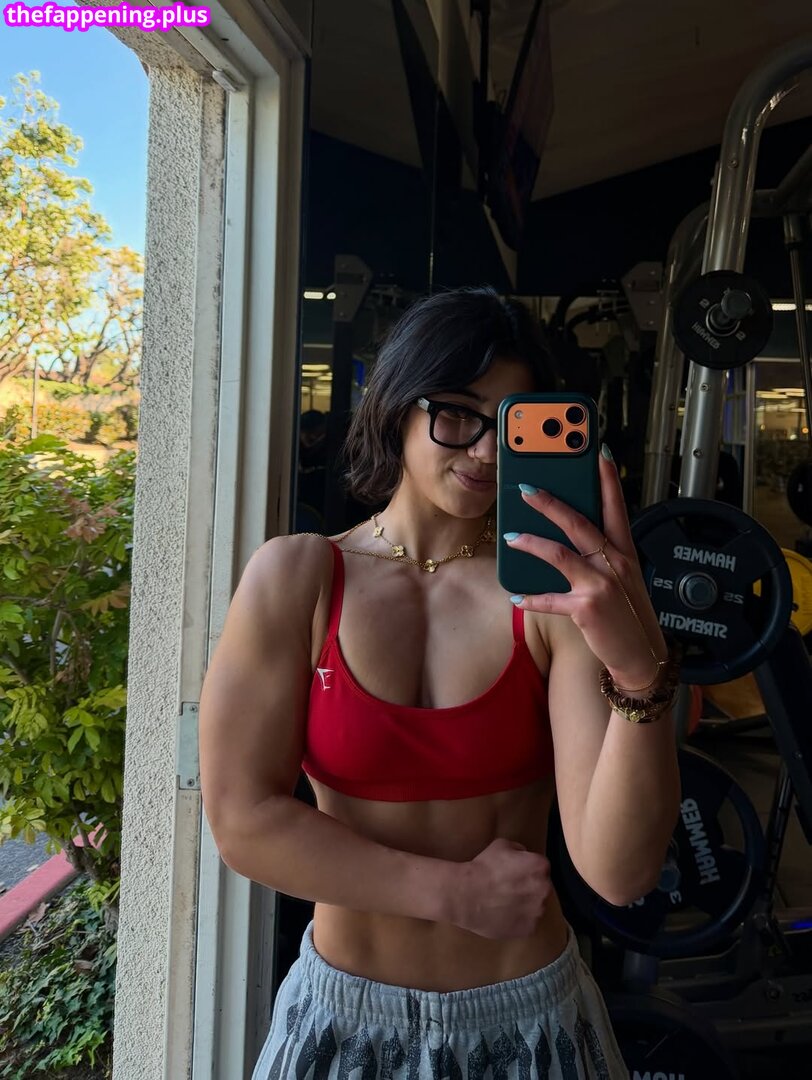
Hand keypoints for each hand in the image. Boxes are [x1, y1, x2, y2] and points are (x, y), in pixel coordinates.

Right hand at [449, 838, 552, 939]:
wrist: (467, 895)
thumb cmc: (483, 868)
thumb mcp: (500, 845)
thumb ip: (518, 849)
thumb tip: (524, 856)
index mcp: (540, 866)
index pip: (541, 867)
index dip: (528, 870)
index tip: (516, 873)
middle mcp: (544, 889)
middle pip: (542, 888)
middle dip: (530, 887)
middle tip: (511, 888)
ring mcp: (538, 911)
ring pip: (536, 907)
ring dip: (526, 905)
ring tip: (506, 904)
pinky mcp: (529, 929)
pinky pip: (528, 924)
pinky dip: (519, 921)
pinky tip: (504, 916)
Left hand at [505, 447, 666, 688]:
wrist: (641, 655)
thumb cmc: (628, 614)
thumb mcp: (623, 578)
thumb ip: (602, 556)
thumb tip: (567, 537)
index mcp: (625, 552)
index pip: (616, 508)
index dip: (608, 479)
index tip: (599, 452)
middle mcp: (615, 563)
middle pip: (578, 523)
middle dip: (550, 503)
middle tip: (527, 489)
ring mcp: (601, 584)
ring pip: (559, 554)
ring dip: (531, 543)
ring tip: (511, 537)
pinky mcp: (586, 607)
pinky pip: (550, 599)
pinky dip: (532, 598)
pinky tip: (517, 597)